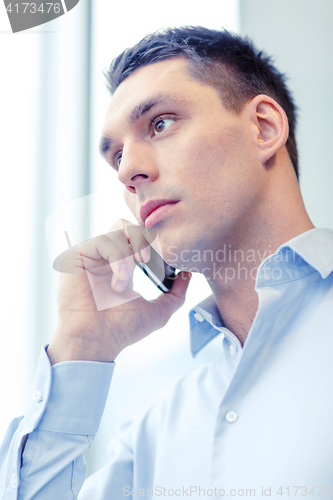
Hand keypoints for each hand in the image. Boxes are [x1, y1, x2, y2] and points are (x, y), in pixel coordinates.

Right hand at [47, 219, 190, 363]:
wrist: (95, 342)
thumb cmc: (121, 330)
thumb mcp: (158, 312)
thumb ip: (176, 294)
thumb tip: (189, 274)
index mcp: (124, 266)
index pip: (140, 238)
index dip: (155, 241)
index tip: (166, 258)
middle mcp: (108, 257)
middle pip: (130, 225)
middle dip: (145, 238)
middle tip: (150, 259)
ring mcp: (93, 255)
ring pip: (119, 229)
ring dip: (131, 251)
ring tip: (130, 277)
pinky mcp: (79, 255)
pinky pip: (104, 241)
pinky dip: (118, 259)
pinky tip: (119, 281)